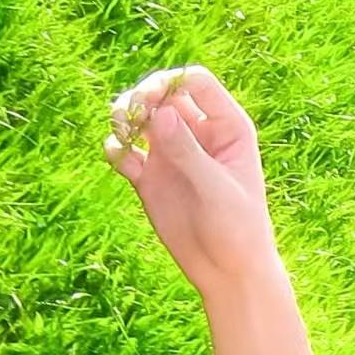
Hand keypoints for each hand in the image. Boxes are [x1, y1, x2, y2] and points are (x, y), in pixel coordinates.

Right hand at [103, 64, 280, 298]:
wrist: (227, 271)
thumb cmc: (238, 229)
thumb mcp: (216, 189)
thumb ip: (188, 152)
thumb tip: (160, 114)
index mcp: (226, 126)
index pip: (195, 83)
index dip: (170, 83)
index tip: (151, 102)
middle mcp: (197, 133)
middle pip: (162, 94)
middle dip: (141, 97)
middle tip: (128, 116)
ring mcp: (171, 154)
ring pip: (140, 119)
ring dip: (123, 118)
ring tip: (120, 133)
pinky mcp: (150, 177)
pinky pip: (125, 152)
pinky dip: (116, 149)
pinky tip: (119, 159)